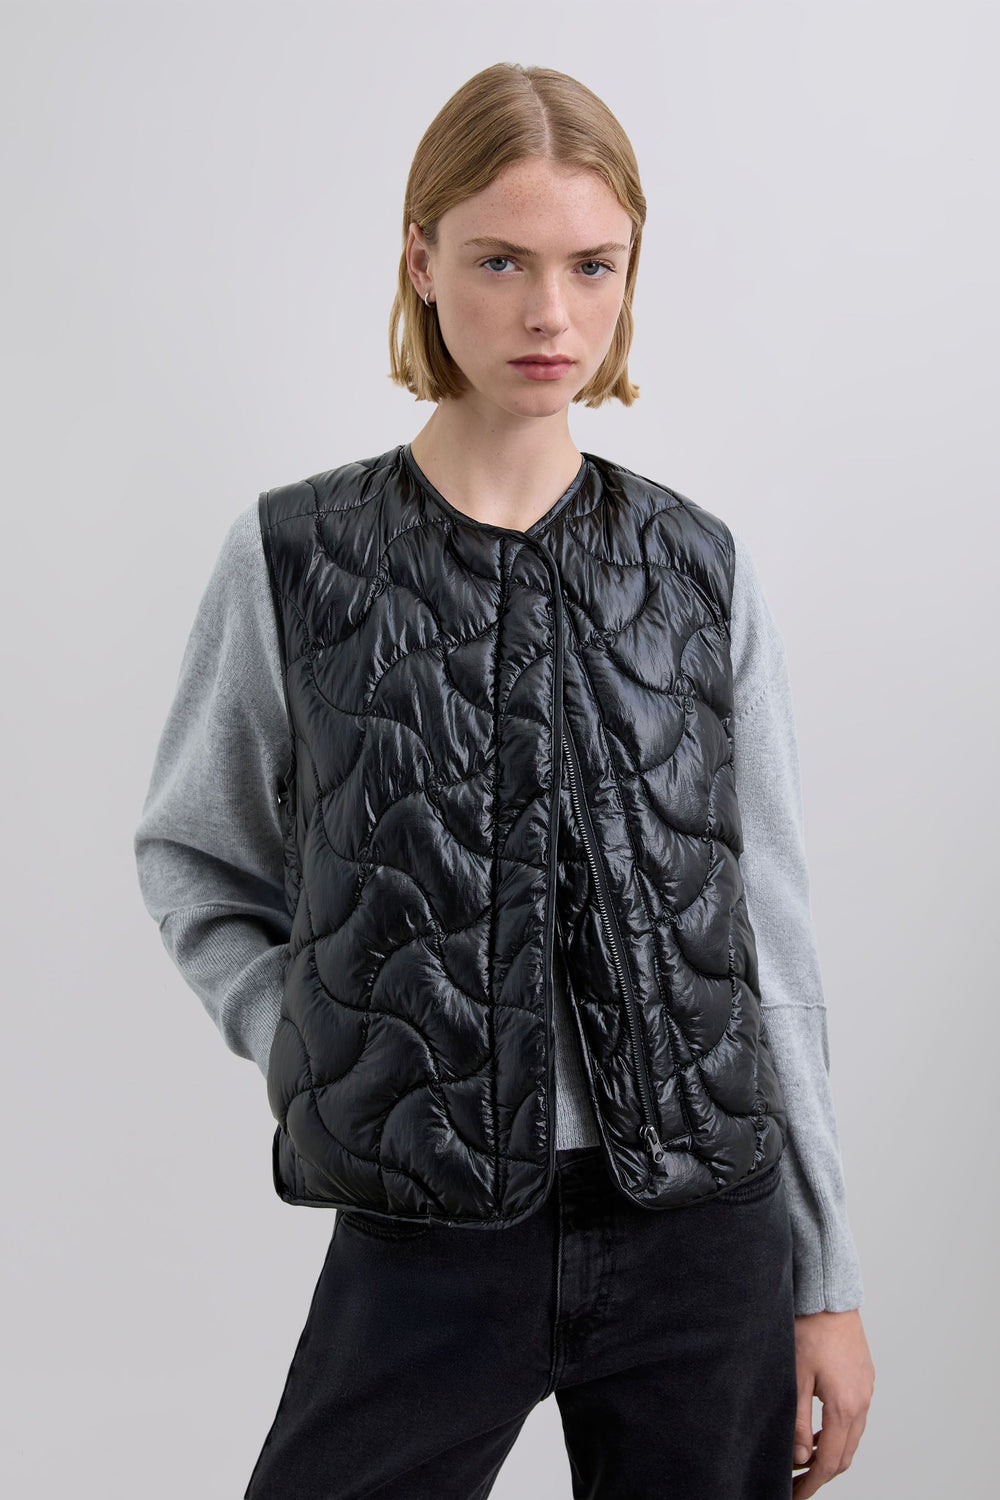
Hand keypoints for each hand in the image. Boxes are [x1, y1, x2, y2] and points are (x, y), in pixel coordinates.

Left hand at [791, 1308, 874, 1494]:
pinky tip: (819, 1431)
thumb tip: (799, 1458)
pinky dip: (839, 1433)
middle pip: (845, 1455)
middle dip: (821, 1474)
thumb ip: (799, 1422)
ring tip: (805, 1461)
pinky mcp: (864, 1378)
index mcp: (845, 1407)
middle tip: (797, 1484)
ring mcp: (866, 1390)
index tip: (795, 1495)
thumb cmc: (809, 1330)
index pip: (831, 1461)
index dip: (812, 1483)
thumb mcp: (795, 1378)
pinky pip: (855, 1418)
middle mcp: (862, 1402)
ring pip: (852, 1437)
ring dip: (831, 1454)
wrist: (828, 1296)